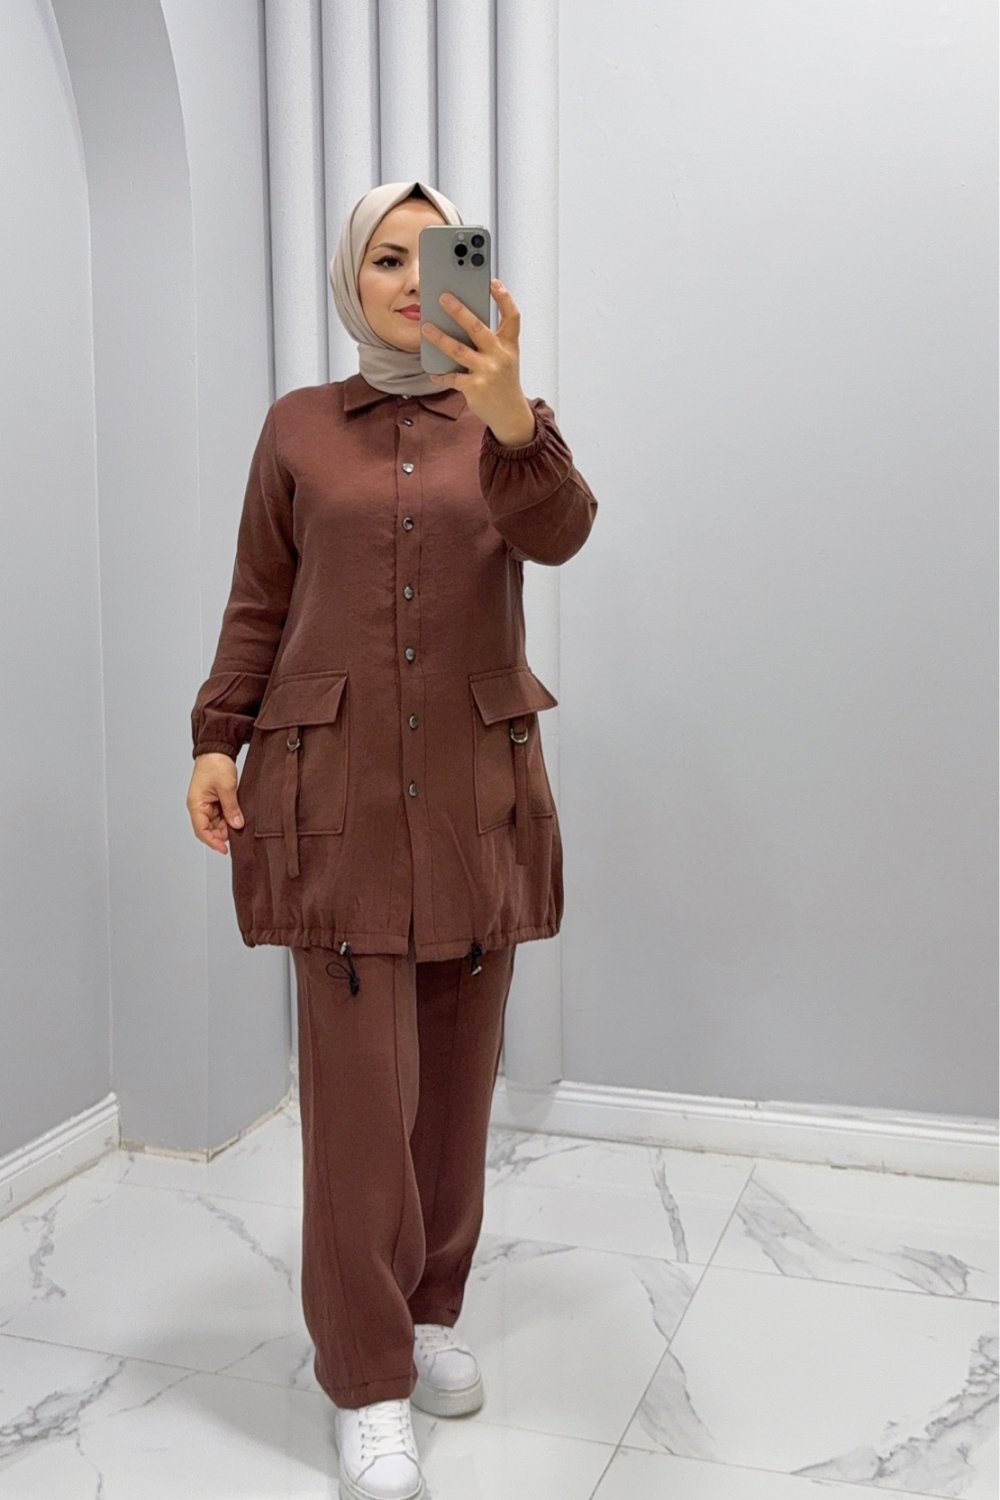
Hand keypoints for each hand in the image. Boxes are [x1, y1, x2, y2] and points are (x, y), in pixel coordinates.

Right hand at [187, 753, 243, 854]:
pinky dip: (229, 817)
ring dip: (227, 826)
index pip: (201, 830)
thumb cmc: (215, 764)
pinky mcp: (214, 801)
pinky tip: (237, 816)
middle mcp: (199, 806)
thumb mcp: (226, 787)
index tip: (224, 849)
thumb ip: (231, 808)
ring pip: (216, 823)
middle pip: (209, 829)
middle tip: (238, 833)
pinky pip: (220, 815)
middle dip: (223, 834)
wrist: (217, 749)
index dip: (213, 842)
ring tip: (240, 822)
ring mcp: (206, 804)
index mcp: (196, 804)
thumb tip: (236, 824)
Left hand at [422, 279, 530, 435]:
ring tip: (426, 327)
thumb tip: (461, 321)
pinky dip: (440, 375)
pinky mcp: (475, 387)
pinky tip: (432, 371)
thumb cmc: (503, 380)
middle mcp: (500, 356)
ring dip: (440, 338)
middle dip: (459, 311)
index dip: (504, 298)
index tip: (493, 282)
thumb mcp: (505, 357)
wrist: (510, 413)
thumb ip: (491, 340)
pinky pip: (451, 377)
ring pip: (458, 350)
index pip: (512, 316)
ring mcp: (487, 372)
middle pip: (478, 328)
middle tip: (443, 297)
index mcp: (509, 345)